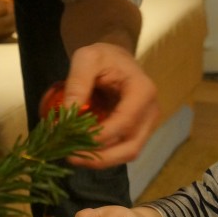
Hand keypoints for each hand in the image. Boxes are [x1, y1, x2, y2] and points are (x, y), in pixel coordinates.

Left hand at [62, 43, 159, 168]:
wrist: (117, 59)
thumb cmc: (103, 56)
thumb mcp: (86, 59)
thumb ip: (77, 83)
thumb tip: (66, 116)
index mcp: (143, 92)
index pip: (124, 123)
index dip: (100, 137)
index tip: (72, 139)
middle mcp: (151, 112)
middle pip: (131, 147)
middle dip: (100, 157)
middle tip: (71, 156)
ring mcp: (147, 125)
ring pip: (128, 154)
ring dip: (101, 160)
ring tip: (73, 156)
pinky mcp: (139, 132)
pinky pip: (122, 151)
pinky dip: (103, 155)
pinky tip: (82, 151)